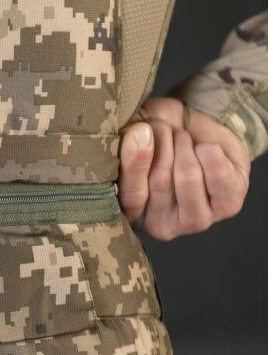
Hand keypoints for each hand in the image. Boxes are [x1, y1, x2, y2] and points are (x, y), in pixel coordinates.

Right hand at [118, 97, 249, 239]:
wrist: (202, 133)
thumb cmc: (161, 139)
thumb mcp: (135, 134)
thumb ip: (127, 139)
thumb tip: (139, 135)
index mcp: (130, 213)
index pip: (131, 196)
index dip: (136, 162)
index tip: (141, 130)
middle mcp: (160, 225)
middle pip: (160, 181)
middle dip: (164, 143)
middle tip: (164, 129)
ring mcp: (195, 221)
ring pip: (189, 177)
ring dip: (185, 146)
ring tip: (183, 139)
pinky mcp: (228, 207)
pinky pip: (218, 173)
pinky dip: (211, 151)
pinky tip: (205, 151)